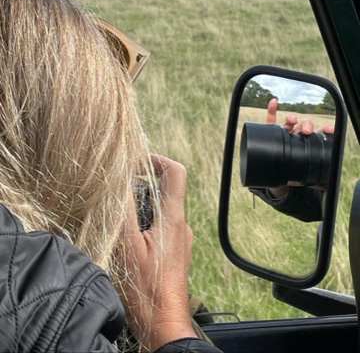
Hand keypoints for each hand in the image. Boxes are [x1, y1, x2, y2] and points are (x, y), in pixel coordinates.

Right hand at [121, 155, 196, 351]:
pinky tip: (128, 236)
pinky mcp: (175, 252)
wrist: (163, 324)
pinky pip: (162, 226)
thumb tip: (119, 178)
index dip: (157, 159)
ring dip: (142, 203)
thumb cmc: (146, 289)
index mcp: (173, 218)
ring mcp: (179, 239)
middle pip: (167, 188)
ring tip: (121, 213)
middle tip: (120, 187)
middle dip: (143, 182)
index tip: (135, 161)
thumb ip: (124, 208)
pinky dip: (146, 221)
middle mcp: (181, 225)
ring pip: (162, 208)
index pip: (176, 172)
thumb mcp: (127, 244)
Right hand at [266, 98, 333, 197]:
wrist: (276, 173)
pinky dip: (272, 109)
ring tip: (293, 119)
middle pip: (303, 125)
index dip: (323, 130)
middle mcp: (296, 136)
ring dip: (291, 117)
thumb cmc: (291, 172)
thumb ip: (312, 180)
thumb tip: (324, 188)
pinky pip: (270, 119)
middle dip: (306, 125)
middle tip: (306, 131)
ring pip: (289, 121)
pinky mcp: (271, 132)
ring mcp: (284, 133)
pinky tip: (274, 102)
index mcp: (306, 144)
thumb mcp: (302, 177)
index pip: (317, 134)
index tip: (328, 130)